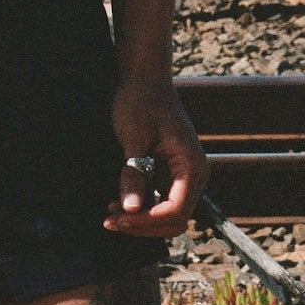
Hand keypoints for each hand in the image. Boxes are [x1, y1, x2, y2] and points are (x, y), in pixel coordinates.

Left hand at [104, 75, 205, 236]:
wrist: (146, 79)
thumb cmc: (141, 101)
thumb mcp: (134, 136)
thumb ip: (133, 173)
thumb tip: (130, 208)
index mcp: (191, 165)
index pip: (175, 210)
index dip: (147, 221)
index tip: (118, 218)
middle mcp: (194, 175)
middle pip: (174, 220)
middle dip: (143, 225)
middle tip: (110, 220)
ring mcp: (184, 176)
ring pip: (168, 215)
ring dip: (141, 220)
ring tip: (110, 214)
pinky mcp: (172, 174)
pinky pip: (161, 202)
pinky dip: (142, 208)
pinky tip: (118, 204)